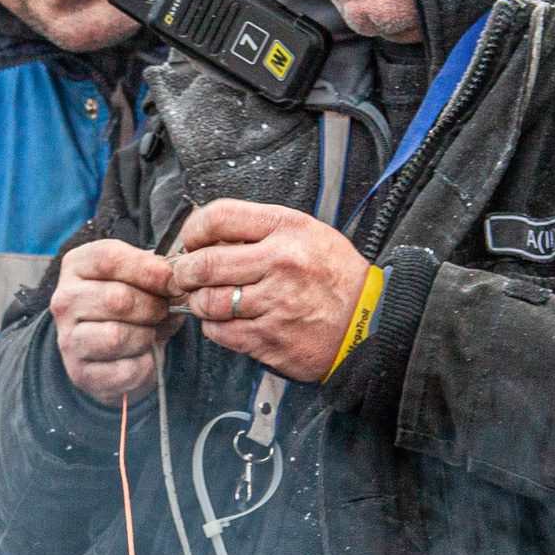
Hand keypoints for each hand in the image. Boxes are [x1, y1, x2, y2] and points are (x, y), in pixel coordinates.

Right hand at [51, 238, 180, 401]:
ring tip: (149, 334)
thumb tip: (175, 283)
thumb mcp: (145, 281)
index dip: (148, 270)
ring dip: (146, 336)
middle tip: (162, 312)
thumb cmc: (132, 307)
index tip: (173, 283)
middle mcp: (64, 300)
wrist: (116, 353)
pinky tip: (141, 357)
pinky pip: (124, 369)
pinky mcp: (80, 373)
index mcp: (77, 266)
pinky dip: (144, 365)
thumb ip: (161, 276)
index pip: (109, 259)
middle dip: (152, 307)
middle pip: (117, 298)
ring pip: (117, 336)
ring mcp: (68, 338)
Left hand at [167, 198, 373, 381]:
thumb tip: (208, 237)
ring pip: (208, 302)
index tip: (191, 240)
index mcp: (288, 228)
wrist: (369, 321)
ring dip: (198, 302)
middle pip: (205, 263)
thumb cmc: (335, 276)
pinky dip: (214, 327)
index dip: (194, 230)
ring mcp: (275, 303)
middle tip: (185, 275)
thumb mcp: (307, 234)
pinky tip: (225, 321)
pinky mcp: (270, 337)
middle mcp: (280, 262)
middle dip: (185, 271)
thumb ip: (260, 230)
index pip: (220, 217)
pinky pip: (220, 332)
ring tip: (207, 300)